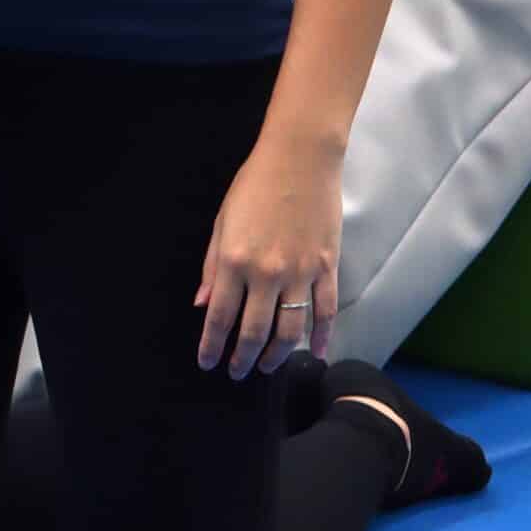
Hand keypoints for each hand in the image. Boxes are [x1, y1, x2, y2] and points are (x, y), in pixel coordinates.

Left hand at [196, 130, 340, 377]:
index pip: (220, 318)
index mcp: (234, 262)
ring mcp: (300, 272)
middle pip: (254, 332)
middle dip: (243, 359)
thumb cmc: (255, 185)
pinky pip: (326, 310)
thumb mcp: (222, 223)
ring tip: (267, 366)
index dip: (212, 345)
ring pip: (290, 329)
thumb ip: (212, 268)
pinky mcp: (327, 266)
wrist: (299, 158)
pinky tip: (314, 353)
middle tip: (237, 371)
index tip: (208, 362)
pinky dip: (321, 336)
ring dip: (277, 354)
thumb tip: (203, 305)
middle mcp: (267, 273)